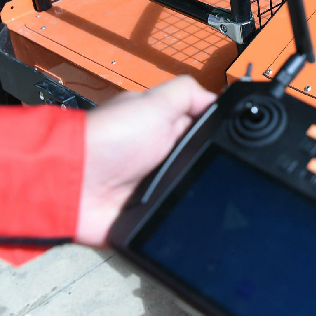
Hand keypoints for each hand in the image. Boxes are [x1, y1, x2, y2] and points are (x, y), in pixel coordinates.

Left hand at [76, 76, 215, 246]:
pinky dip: (181, 221)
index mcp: (166, 130)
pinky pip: (174, 221)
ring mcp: (155, 188)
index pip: (206, 131)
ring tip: (205, 196)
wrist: (75, 183)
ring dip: (200, 196)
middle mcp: (162, 158)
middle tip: (225, 171)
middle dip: (216, 169)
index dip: (222, 135)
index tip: (239, 139)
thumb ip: (189, 94)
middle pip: (205, 164)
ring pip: (194, 194)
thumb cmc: (108, 138)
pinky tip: (189, 219)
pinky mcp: (147, 217)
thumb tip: (220, 99)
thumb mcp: (155, 102)